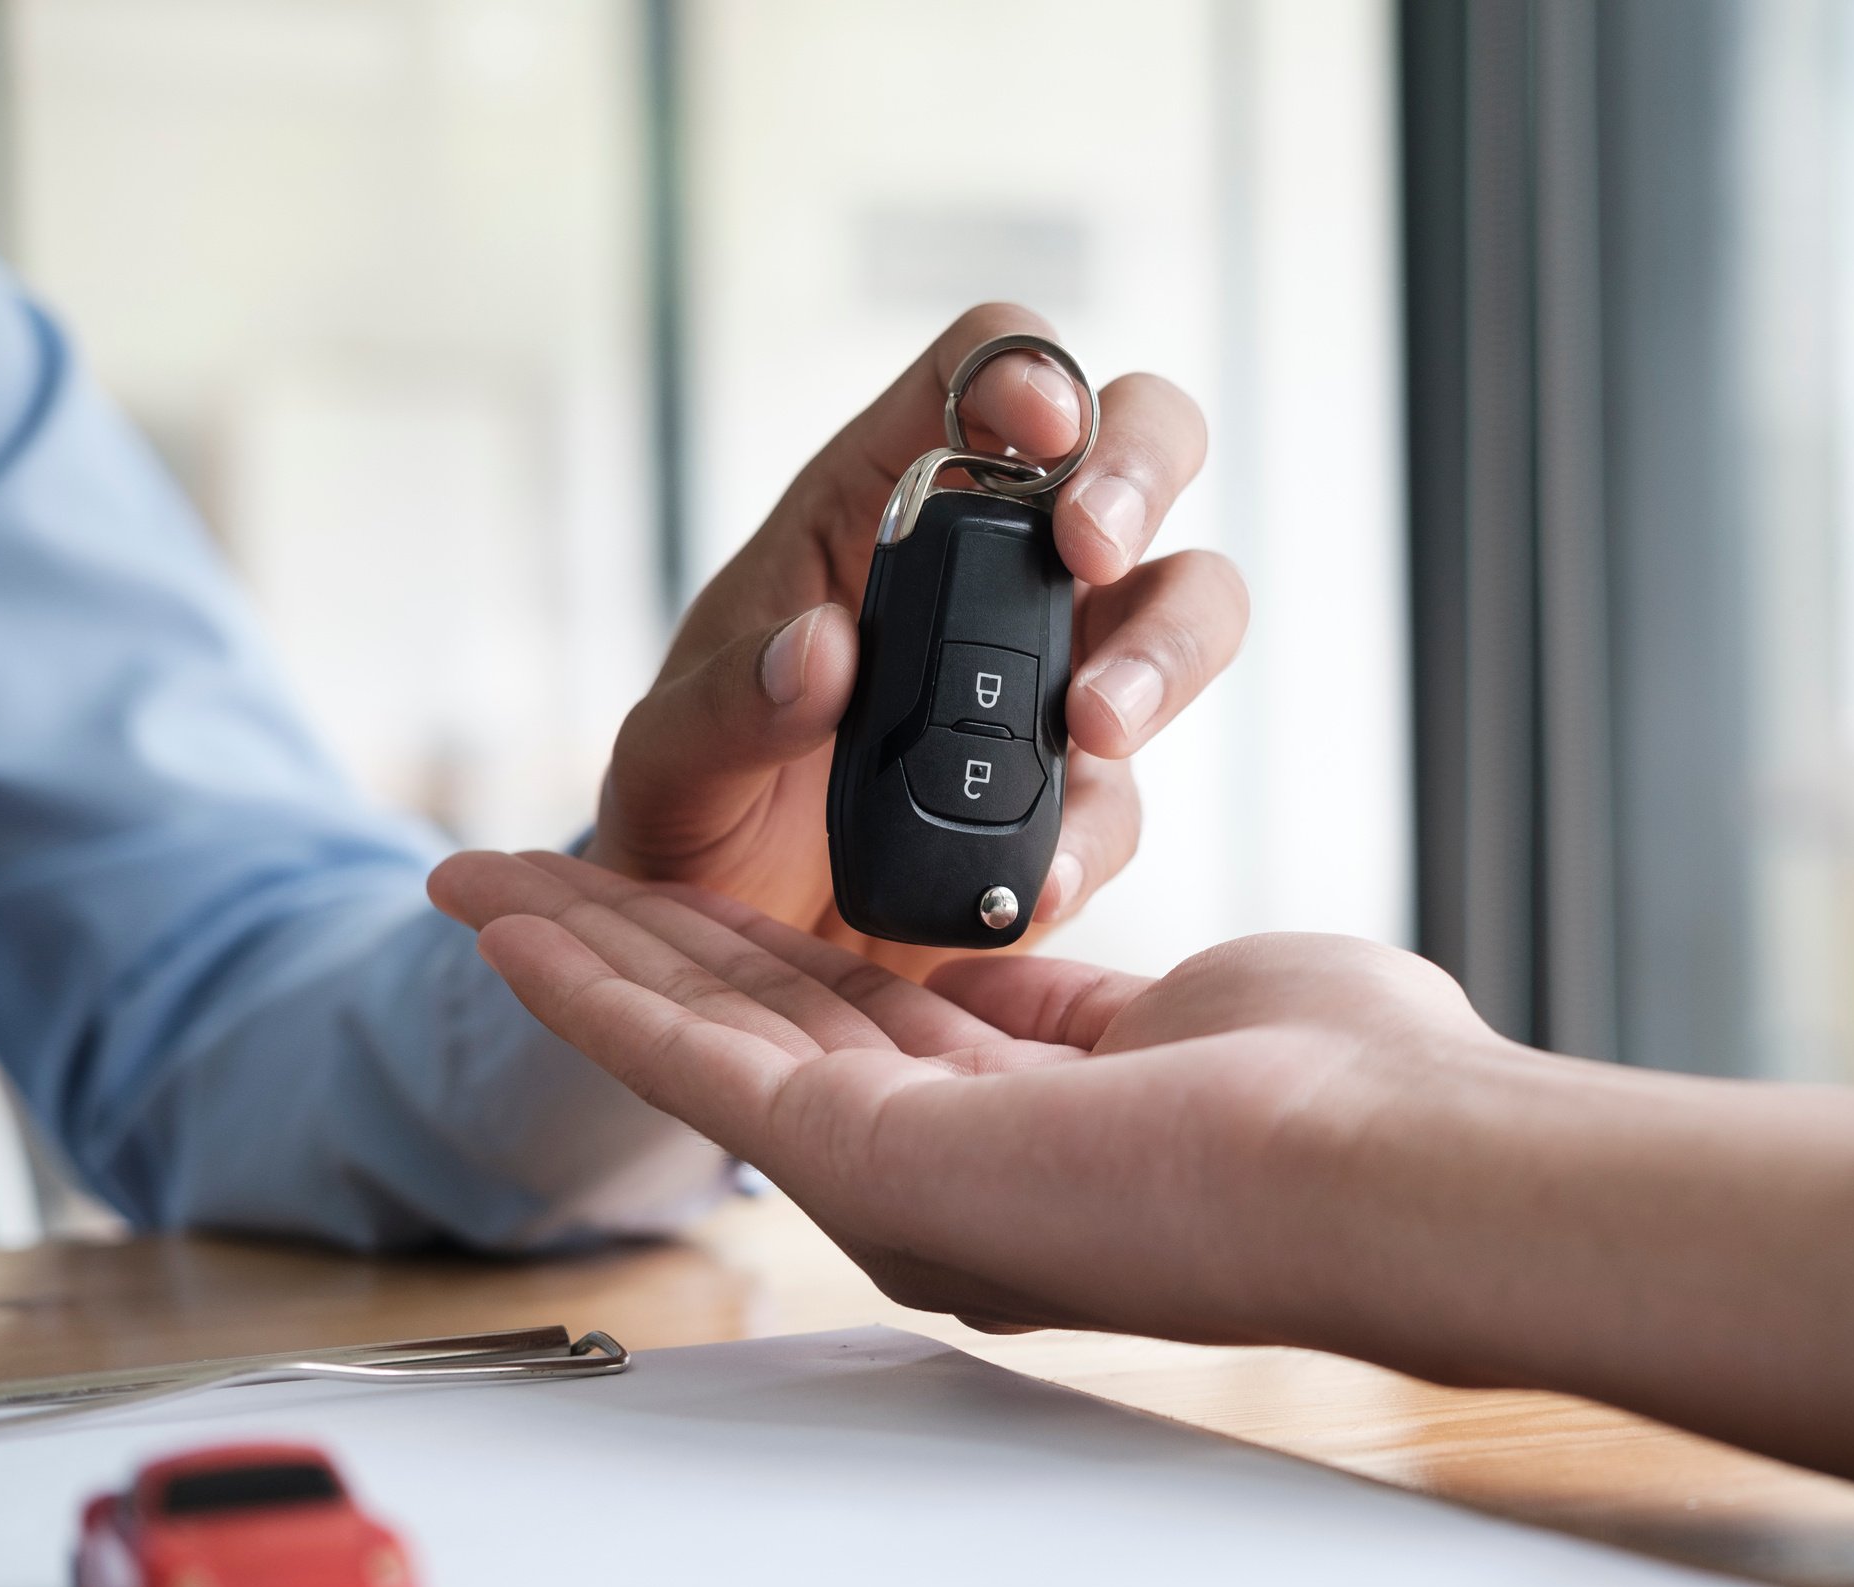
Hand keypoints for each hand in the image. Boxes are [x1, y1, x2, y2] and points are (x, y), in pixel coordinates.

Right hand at [430, 849, 1853, 1488]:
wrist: (1385, 1162)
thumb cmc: (1346, 1089)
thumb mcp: (1180, 1007)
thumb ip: (1075, 998)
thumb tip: (1021, 972)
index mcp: (1017, 1133)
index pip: (859, 1019)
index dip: (762, 951)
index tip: (693, 896)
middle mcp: (936, 1172)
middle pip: (755, 1028)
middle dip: (636, 949)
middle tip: (531, 884)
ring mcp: (888, 1175)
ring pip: (698, 1040)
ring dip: (583, 958)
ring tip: (483, 887)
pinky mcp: (855, 1160)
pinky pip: (687, 1060)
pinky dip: (591, 985)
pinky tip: (516, 923)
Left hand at [585, 305, 1246, 979]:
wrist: (730, 950)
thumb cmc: (694, 812)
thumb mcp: (665, 760)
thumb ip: (724, 707)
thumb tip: (820, 651)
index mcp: (881, 503)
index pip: (978, 372)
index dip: (1024, 370)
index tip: (1039, 429)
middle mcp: (995, 568)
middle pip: (1135, 446)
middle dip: (1139, 473)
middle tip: (1093, 551)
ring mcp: (1055, 678)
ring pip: (1188, 603)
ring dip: (1166, 653)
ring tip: (1096, 724)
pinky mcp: (1079, 799)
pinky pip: (1130, 798)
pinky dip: (1093, 837)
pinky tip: (1034, 880)